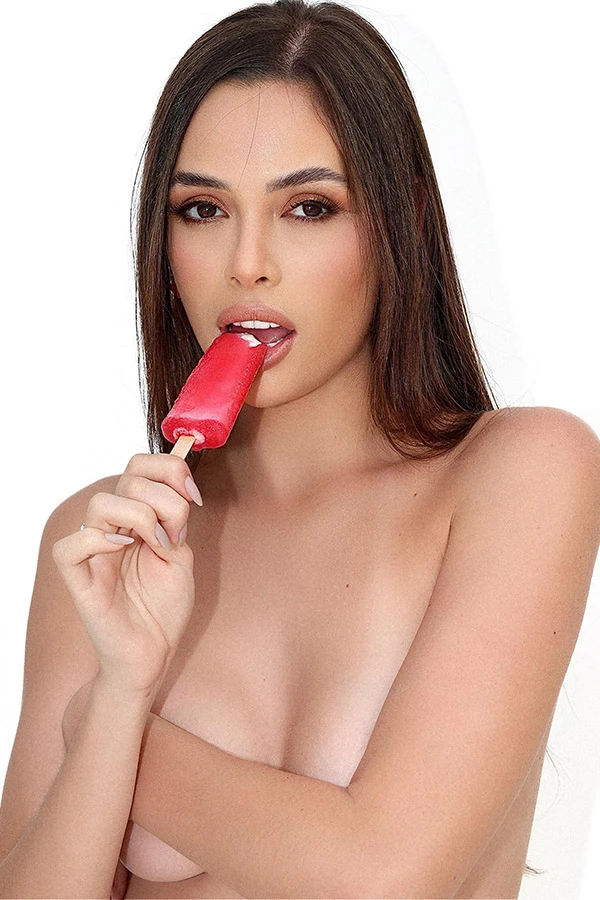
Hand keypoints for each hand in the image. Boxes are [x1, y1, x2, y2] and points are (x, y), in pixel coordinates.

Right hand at [52, 453, 198, 694]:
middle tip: (176, 534)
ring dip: (142, 518)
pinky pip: (71, 546)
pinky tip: (124, 550)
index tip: (194, 496)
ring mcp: (93, 551)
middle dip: (166, 499)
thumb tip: (178, 477)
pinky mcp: (78, 579)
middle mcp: (112, 527)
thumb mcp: (181, 552)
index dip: (169, 468)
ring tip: (158, 547)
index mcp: (136, 517)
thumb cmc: (164, 607)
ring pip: (101, 503)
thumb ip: (176, 516)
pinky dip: (99, 541)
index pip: (140, 464)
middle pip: (129, 477)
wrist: (153, 652)